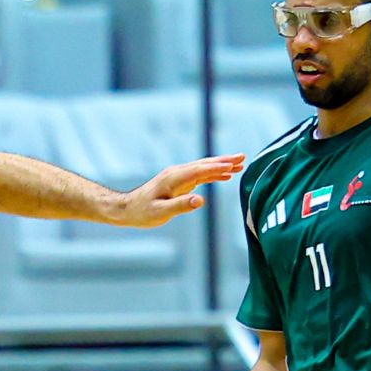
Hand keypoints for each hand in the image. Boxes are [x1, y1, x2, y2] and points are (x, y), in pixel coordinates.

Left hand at [111, 154, 246, 227]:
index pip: (199, 170)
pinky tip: (225, 176)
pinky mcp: (179, 182)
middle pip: (204, 164)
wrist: (127, 209)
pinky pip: (200, 175)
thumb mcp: (160, 212)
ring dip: (221, 165)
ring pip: (203, 168)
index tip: (233, 166)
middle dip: (224, 161)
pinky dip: (213, 174)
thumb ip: (180, 206)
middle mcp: (177, 173)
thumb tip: (200, 201)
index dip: (217, 168)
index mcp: (173, 179)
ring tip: (240, 164)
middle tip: (243, 157)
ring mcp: (178, 176)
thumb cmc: (142, 212)